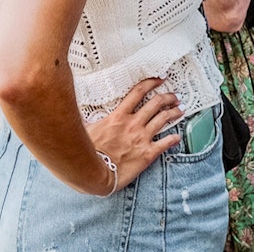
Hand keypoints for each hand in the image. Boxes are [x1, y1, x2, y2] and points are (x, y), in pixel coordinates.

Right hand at [84, 78, 182, 193]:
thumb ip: (86, 119)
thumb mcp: (85, 130)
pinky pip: (165, 143)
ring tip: (180, 110)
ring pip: (164, 119)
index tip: (159, 79)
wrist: (95, 174)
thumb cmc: (88, 153)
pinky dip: (174, 138)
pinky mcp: (148, 153)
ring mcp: (142, 138)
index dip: (151, 83)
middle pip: (156, 103)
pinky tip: (177, 136)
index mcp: (119, 116)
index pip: (138, 93)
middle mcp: (133, 124)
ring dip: (175, 113)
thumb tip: (73, 111)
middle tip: (175, 96)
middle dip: (168, 97)